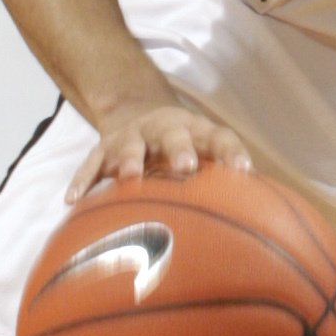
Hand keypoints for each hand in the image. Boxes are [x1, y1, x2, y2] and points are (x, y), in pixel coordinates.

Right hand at [67, 101, 252, 201]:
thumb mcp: (204, 155)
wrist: (138, 114)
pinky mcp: (103, 148)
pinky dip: (82, 180)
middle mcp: (163, 129)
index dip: (231, 152)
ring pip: (130, 144)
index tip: (244, 171)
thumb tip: (264, 221)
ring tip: (130, 176)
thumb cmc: (184, 150)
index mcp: (196, 131)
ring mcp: (131, 136)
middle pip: (173, 133)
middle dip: (179, 149)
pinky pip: (90, 164)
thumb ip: (225, 182)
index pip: (219, 137)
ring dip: (131, 158)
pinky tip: (72, 201)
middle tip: (186, 167)